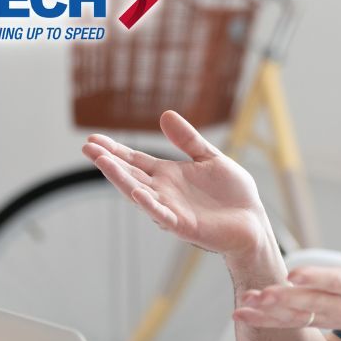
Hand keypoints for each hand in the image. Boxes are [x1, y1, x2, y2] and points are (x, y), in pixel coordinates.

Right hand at [81, 110, 271, 257]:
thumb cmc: (233, 194)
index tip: (93, 140)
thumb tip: (165, 114)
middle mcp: (164, 192)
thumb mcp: (210, 158)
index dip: (115, 151)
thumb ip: (188, 140)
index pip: (135, 161)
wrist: (253, 222)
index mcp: (169, 175)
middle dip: (109, 162)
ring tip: (102, 163)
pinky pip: (163, 215)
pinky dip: (149, 204)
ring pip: (140, 193)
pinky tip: (136, 192)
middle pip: (131, 175)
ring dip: (121, 179)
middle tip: (87, 148)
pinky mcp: (184, 226)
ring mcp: (171, 209)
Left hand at [233, 187, 340, 340]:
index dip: (315, 278)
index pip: (335, 281)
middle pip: (309, 303)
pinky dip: (266, 321)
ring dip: (268, 313)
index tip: (293, 273)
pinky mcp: (320, 321)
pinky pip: (291, 323)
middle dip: (283, 300)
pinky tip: (242, 313)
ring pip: (296, 317)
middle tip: (259, 293)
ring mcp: (330, 316)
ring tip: (242, 306)